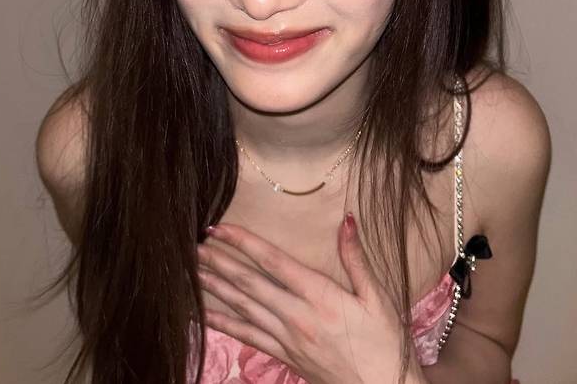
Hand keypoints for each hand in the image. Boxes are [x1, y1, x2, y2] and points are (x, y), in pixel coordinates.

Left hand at [196, 213, 426, 383]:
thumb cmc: (385, 344)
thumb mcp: (378, 297)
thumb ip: (356, 258)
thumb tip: (346, 221)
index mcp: (319, 296)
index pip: (273, 261)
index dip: (244, 242)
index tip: (221, 228)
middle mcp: (297, 316)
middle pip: (250, 284)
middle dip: (219, 262)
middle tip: (193, 246)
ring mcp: (287, 339)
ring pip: (243, 308)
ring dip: (215, 288)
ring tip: (191, 272)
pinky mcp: (284, 356)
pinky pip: (247, 337)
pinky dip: (223, 323)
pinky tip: (205, 314)